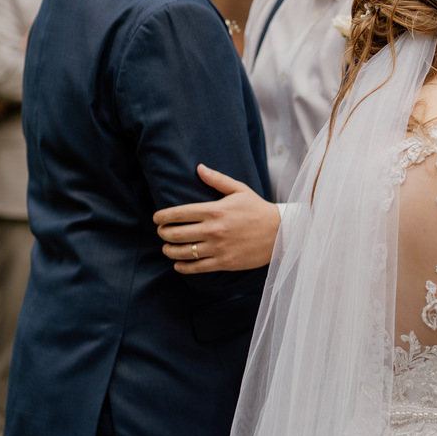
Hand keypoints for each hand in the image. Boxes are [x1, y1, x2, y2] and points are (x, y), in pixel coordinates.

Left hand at [156, 164, 280, 273]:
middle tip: (161, 233)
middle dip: (163, 234)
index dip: (163, 217)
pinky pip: (197, 267)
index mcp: (215, 210)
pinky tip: (178, 264)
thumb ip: (217, 180)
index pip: (179, 213)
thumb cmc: (257, 209)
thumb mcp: (239, 190)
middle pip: (176, 234)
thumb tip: (199, 168)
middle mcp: (213, 230)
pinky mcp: (224, 262)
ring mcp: (218, 248)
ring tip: (167, 248)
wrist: (280, 232)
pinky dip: (183, 266)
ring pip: (184, 252)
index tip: (157, 219)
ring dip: (170, 250)